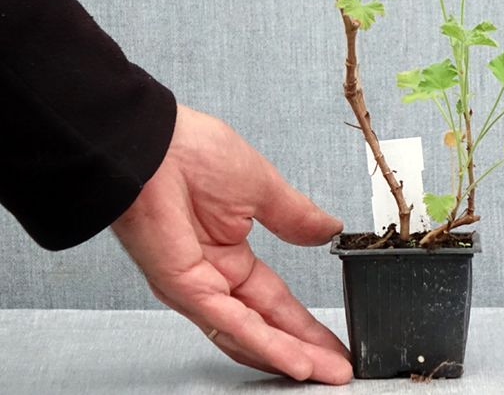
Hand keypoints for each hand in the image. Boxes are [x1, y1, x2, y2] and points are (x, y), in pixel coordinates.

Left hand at [111, 103, 351, 383]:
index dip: (305, 321)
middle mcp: (212, 275)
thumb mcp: (262, 186)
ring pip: (250, 333)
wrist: (153, 144)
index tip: (334, 339)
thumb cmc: (192, 152)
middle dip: (304, 348)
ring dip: (289, 355)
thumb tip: (328, 229)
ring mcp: (197, 286)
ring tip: (325, 372)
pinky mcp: (184, 288)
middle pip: (266, 324)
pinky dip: (264, 342)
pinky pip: (231, 322)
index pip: (275, 298)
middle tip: (338, 368)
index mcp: (228, 250)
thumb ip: (296, 215)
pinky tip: (292, 359)